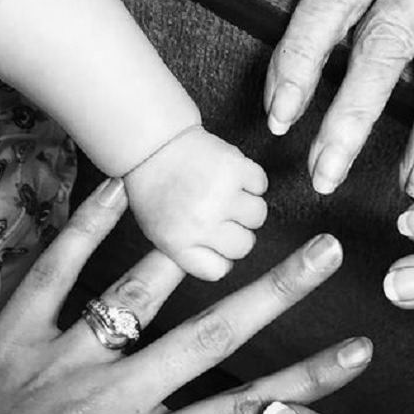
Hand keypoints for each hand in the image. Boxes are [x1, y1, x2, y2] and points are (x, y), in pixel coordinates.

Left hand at [0, 178, 372, 413]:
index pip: (247, 413)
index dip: (310, 383)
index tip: (358, 351)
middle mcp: (108, 400)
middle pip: (210, 336)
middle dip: (277, 292)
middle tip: (322, 253)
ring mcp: (55, 363)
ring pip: (136, 294)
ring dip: (194, 253)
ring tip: (236, 213)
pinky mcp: (5, 339)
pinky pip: (51, 272)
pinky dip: (86, 229)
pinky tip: (119, 190)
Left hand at [126, 126, 268, 279]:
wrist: (152, 143)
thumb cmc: (157, 188)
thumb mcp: (160, 232)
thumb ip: (191, 253)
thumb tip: (224, 264)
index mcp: (179, 243)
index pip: (219, 270)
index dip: (220, 255)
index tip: (216, 241)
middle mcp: (201, 223)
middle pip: (244, 245)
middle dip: (237, 230)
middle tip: (222, 212)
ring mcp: (220, 195)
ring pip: (258, 215)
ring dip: (247, 205)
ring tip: (228, 192)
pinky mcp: (235, 168)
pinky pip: (261, 184)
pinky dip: (251, 179)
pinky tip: (234, 176)